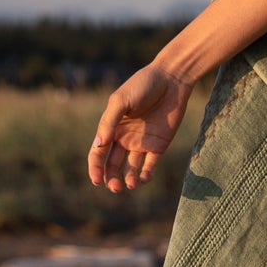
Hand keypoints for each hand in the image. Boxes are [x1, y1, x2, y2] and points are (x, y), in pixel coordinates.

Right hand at [88, 62, 193, 191]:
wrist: (172, 79)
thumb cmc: (142, 85)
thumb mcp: (121, 100)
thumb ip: (109, 122)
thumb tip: (98, 145)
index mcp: (111, 128)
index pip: (98, 153)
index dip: (95, 168)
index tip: (96, 180)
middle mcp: (124, 138)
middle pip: (113, 165)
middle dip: (111, 178)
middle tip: (114, 188)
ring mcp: (142, 142)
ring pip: (131, 168)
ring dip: (128, 179)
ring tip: (130, 184)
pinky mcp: (159, 144)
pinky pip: (151, 164)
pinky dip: (146, 173)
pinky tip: (144, 178)